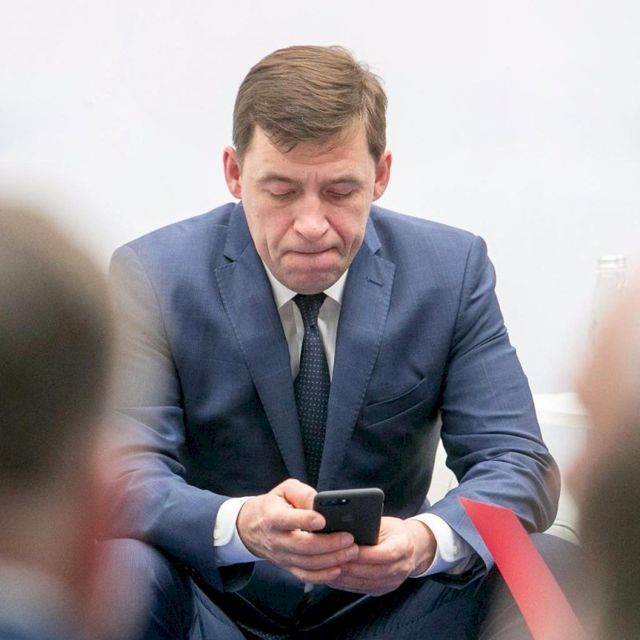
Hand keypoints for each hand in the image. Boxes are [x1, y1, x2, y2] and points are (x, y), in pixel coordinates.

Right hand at [236, 479, 358, 583]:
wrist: (251, 527)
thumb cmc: (274, 504)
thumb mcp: (284, 490)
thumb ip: (302, 493)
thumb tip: (320, 503)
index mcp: (273, 517)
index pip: (288, 520)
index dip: (305, 520)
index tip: (323, 519)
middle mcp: (277, 539)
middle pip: (303, 546)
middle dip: (329, 543)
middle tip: (349, 538)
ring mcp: (282, 556)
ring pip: (307, 563)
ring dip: (331, 560)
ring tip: (351, 551)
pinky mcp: (288, 567)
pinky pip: (305, 576)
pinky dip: (323, 576)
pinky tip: (339, 568)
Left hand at [327, 517, 436, 595]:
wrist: (413, 548)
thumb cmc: (395, 531)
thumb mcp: (386, 523)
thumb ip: (369, 526)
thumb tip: (345, 527)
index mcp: (404, 546)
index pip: (384, 554)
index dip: (365, 553)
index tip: (346, 549)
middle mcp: (401, 567)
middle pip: (373, 571)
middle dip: (350, 567)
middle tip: (329, 560)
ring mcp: (393, 582)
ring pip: (365, 583)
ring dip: (345, 578)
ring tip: (327, 569)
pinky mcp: (383, 590)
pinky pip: (362, 589)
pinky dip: (346, 584)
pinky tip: (333, 577)